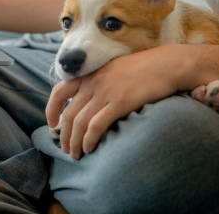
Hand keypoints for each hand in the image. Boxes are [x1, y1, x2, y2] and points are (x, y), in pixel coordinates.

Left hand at [46, 45, 196, 159]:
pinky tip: (90, 148)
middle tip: (66, 149)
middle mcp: (94, 82)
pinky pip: (96, 125)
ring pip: (80, 123)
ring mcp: (106, 92)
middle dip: (64, 135)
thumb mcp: (114, 68)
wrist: (167, 64)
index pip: (59, 91)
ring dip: (75, 142)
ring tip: (76, 155)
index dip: (51, 110)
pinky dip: (90, 140)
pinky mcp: (120, 102)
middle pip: (69, 114)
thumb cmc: (144, 68)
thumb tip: (90, 100)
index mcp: (91, 73)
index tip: (52, 125)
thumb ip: (99, 81)